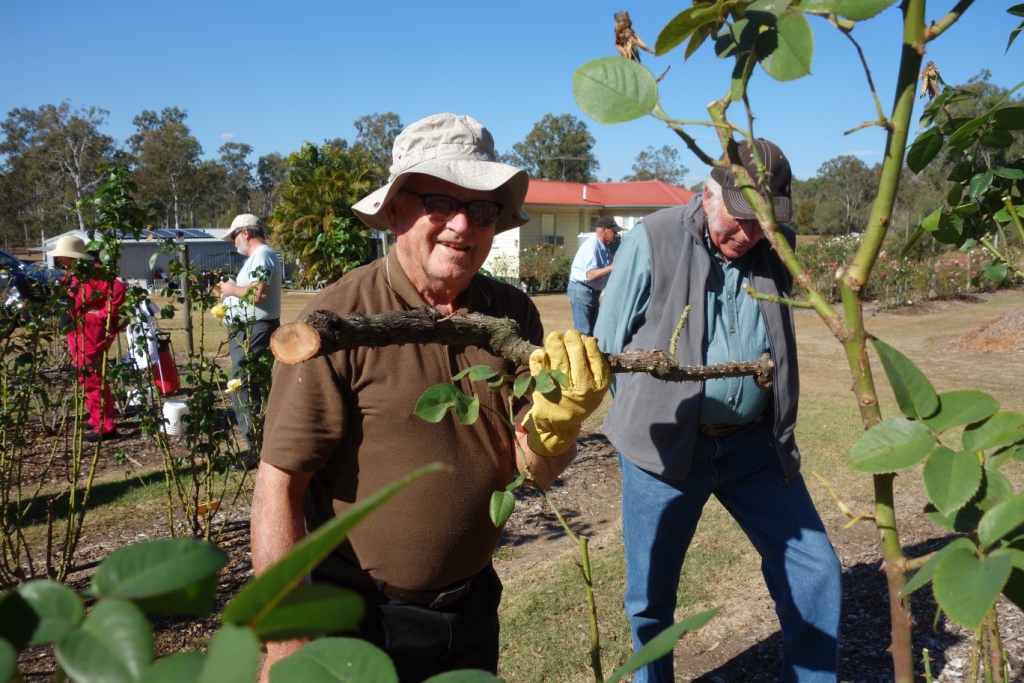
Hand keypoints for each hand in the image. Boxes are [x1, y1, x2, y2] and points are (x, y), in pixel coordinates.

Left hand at [523, 330, 610, 456]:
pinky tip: (543, 356)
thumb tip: (590, 339)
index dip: (586, 341)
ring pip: (555, 348)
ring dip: (555, 339)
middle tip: (569, 338)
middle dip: (571, 336)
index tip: (583, 342)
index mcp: (597, 384)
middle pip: (574, 345)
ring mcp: (559, 383)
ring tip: (556, 341)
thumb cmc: (579, 399)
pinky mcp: (541, 384)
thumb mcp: (596, 387)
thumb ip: (596, 365)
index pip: (592, 350)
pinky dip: (539, 354)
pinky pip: (538, 359)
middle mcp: (580, 384)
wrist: (558, 424)